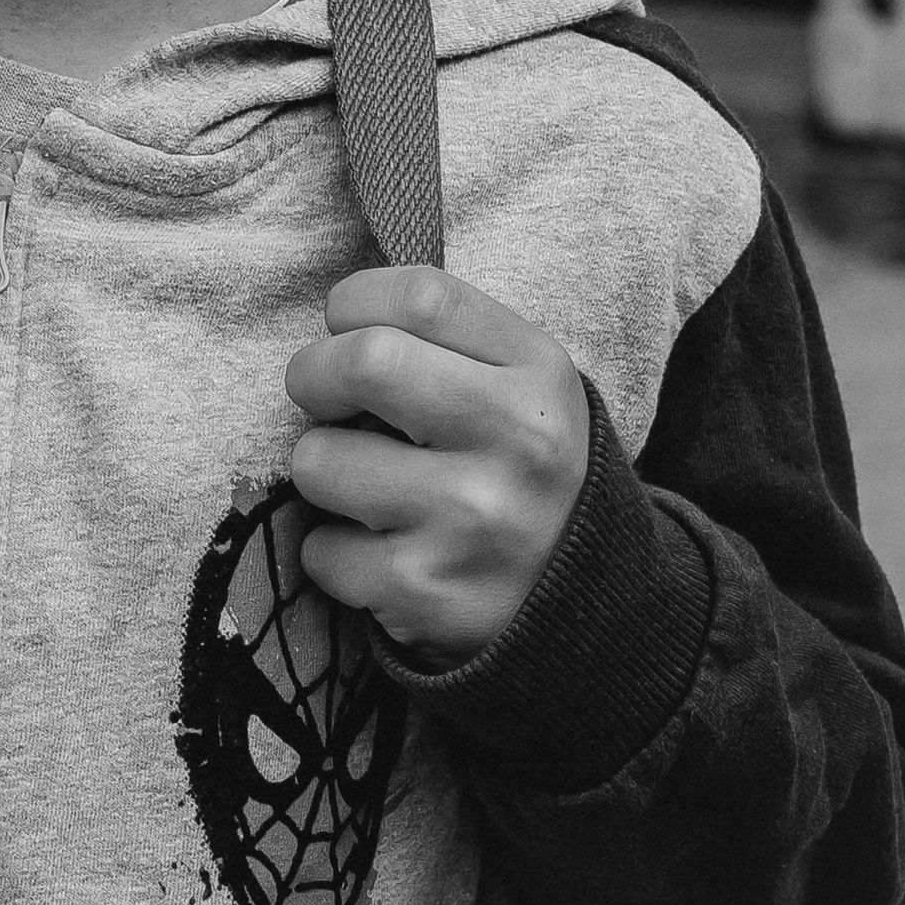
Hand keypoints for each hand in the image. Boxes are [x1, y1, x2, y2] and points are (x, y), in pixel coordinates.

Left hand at [282, 269, 589, 665]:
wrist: (589, 608)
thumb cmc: (521, 473)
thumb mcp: (523, 388)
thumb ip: (445, 339)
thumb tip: (335, 320)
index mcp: (539, 375)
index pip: (420, 296)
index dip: (355, 304)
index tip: (349, 331)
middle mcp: (517, 442)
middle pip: (362, 360)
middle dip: (314, 375)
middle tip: (326, 399)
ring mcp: (472, 521)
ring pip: (320, 459)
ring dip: (324, 472)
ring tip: (369, 488)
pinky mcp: (427, 592)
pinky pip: (319, 550)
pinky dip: (334, 553)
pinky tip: (384, 554)